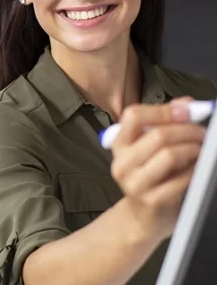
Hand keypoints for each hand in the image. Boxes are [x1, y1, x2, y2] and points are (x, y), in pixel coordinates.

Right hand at [110, 97, 204, 242]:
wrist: (142, 217)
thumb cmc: (150, 178)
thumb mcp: (150, 149)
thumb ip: (164, 124)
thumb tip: (187, 104)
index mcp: (119, 144)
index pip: (133, 116)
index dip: (163, 110)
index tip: (187, 110)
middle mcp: (122, 162)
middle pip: (157, 135)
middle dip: (188, 131)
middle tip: (203, 134)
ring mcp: (135, 183)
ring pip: (169, 154)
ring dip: (193, 149)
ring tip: (202, 151)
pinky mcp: (152, 200)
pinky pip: (181, 178)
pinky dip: (195, 170)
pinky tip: (197, 169)